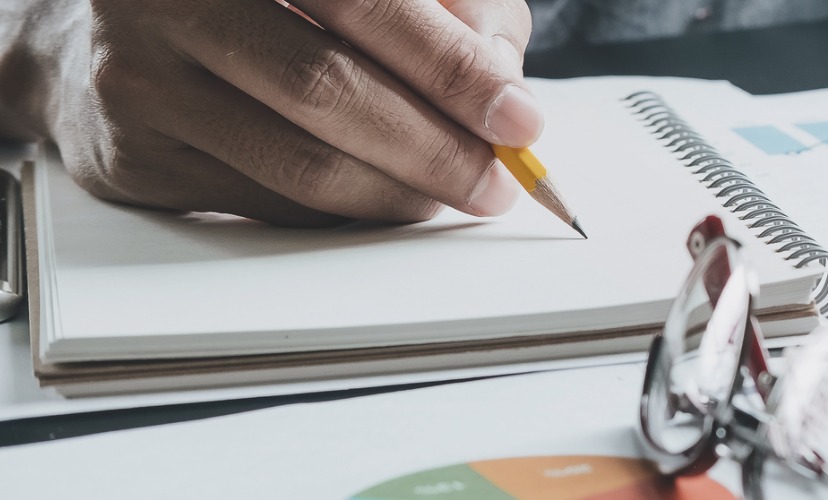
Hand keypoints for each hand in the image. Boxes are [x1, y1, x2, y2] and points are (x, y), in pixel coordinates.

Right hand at [0, 0, 538, 225]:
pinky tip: (387, 196)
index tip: (519, 118)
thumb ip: (446, 4)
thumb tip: (502, 80)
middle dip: (437, 146)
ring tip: (457, 191)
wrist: (107, 34)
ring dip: (402, 191)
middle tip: (499, 180)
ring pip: (301, 162)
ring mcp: (140, 78)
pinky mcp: (132, 157)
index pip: (364, 1)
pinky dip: (348, 210)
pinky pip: (269, 204)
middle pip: (328, 87)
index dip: (450, 65)